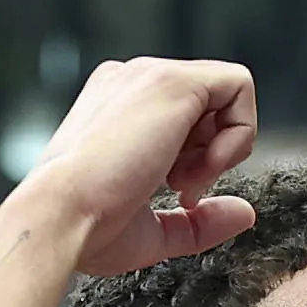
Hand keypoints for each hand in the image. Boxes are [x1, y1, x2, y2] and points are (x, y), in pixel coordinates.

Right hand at [23, 60, 262, 280]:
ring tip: (184, 182)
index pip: (183, 118)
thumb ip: (199, 220)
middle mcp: (132, 82)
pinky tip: (208, 165)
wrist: (61, 216)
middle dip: (210, 156)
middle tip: (183, 192)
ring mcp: (150, 75)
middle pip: (207, 107)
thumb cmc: (88, 226)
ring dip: (221, 150)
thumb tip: (245, 213)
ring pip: (225, 95)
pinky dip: (239, 132)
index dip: (194, 159)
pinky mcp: (173, 80)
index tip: (176, 193)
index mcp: (117, 106)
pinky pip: (239, 84)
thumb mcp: (153, 230)